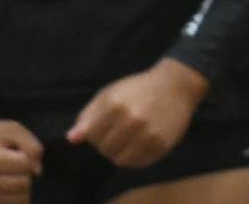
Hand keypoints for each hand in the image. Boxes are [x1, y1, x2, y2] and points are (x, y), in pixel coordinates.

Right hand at [0, 113, 42, 203]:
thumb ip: (32, 146)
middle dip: (28, 172)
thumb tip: (38, 172)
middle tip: (18, 164)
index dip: (29, 156)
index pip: (24, 164)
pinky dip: (18, 197)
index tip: (20, 151)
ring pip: (19, 199)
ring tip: (14, 174)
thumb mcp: (15, 130)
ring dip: (25, 187)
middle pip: (23, 183)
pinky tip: (12, 185)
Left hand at [67, 57, 206, 166]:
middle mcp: (131, 121)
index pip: (91, 136)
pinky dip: (136, 156)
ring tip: (130, 137)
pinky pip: (138, 163)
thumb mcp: (111, 93)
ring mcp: (147, 134)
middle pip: (104, 149)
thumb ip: (89, 115)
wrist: (176, 85)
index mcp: (115, 105)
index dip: (96, 132)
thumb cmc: (139, 88)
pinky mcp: (160, 145)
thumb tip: (72, 138)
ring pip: (120, 160)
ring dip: (121, 151)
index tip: (106, 124)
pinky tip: (141, 141)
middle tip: (120, 129)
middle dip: (108, 142)